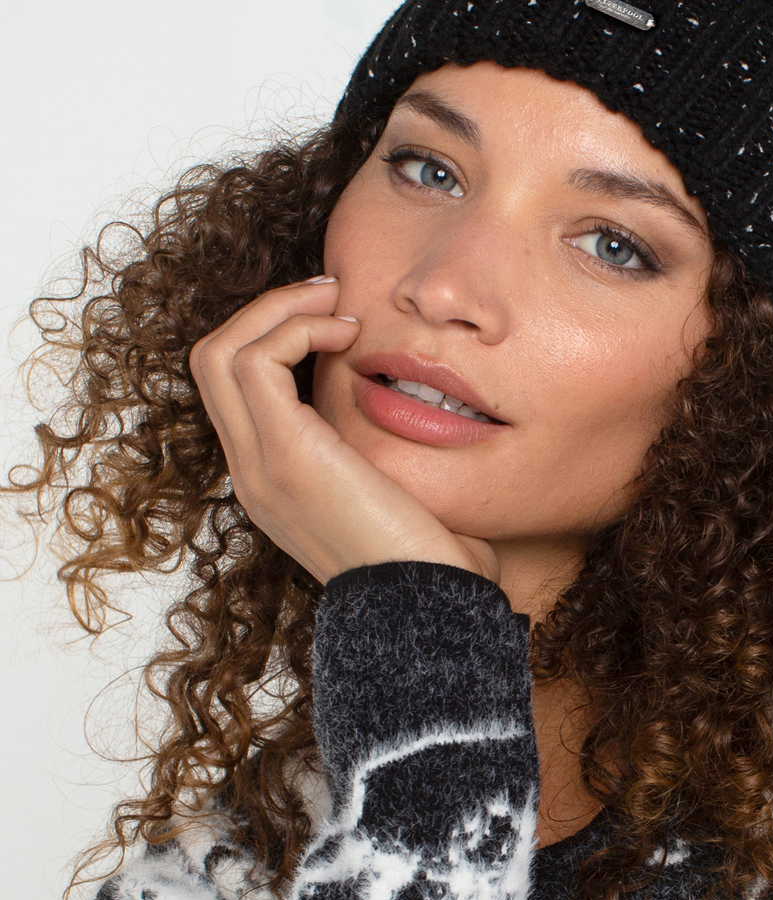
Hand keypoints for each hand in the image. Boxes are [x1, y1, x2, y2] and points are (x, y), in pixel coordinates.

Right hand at [190, 277, 499, 586]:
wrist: (433, 606)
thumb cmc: (433, 558)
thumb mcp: (393, 491)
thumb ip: (374, 449)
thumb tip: (405, 400)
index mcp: (272, 480)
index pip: (234, 388)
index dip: (275, 338)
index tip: (338, 320)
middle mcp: (252, 473)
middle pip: (212, 361)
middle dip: (268, 311)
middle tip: (333, 294)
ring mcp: (260, 466)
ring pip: (220, 351)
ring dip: (279, 310)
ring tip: (341, 307)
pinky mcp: (286, 456)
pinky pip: (256, 361)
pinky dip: (296, 329)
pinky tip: (349, 335)